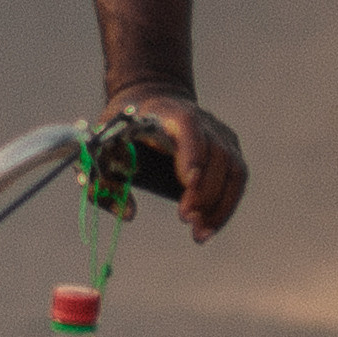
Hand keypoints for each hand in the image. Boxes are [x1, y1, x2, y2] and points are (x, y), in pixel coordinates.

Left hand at [103, 87, 245, 241]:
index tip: (189, 182)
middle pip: (215, 152)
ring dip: (218, 205)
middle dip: (204, 190)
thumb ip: (102, 182)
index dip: (192, 151)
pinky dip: (225, 207)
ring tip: (199, 234)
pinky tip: (207, 229)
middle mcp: (202, 120)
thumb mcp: (100, 149)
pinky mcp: (229, 149)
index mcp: (166, 112)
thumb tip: (128, 214)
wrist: (150, 102)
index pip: (188, 125)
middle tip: (186, 218)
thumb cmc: (121, 130)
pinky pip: (236, 180)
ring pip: (232, 169)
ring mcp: (220, 134)